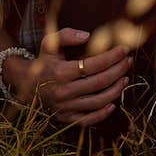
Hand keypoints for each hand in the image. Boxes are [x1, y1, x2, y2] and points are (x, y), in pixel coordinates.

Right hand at [13, 28, 132, 125]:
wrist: (26, 84)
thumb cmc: (44, 61)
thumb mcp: (50, 43)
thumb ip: (67, 35)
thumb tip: (87, 36)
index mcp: (60, 72)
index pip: (94, 64)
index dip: (112, 56)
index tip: (124, 49)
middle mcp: (63, 91)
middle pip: (99, 82)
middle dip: (118, 70)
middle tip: (128, 62)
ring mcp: (65, 107)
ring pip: (97, 101)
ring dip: (116, 90)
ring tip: (125, 79)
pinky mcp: (65, 118)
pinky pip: (87, 120)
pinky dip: (102, 114)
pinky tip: (113, 104)